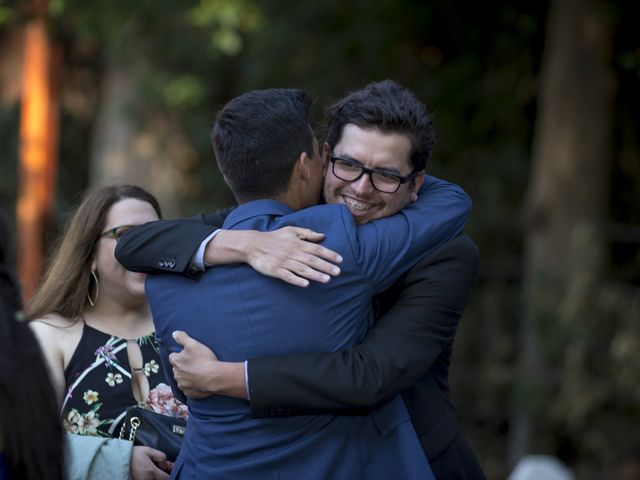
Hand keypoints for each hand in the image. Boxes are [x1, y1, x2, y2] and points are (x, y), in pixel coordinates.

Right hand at [130, 446, 169, 479]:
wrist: (118, 460)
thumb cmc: (134, 454)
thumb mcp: (149, 450)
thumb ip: (161, 456)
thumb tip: (166, 465)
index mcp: (151, 472)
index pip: (166, 478)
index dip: (170, 473)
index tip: (169, 468)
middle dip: (163, 476)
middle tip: (162, 468)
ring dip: (157, 477)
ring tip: (155, 470)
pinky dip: (151, 478)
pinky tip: (150, 473)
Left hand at [169, 331, 246, 398]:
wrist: (215, 377)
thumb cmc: (204, 359)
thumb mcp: (193, 344)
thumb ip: (182, 338)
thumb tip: (174, 333)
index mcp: (176, 361)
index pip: (173, 357)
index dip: (180, 355)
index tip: (188, 355)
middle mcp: (176, 374)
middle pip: (177, 369)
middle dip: (182, 367)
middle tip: (194, 364)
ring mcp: (182, 385)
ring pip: (182, 379)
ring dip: (187, 377)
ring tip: (198, 374)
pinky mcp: (189, 393)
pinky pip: (188, 389)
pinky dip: (192, 386)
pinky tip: (200, 382)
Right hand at [207, 227, 342, 287]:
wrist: (253, 245)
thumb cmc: (274, 237)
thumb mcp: (291, 231)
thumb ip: (307, 233)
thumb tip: (322, 235)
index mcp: (297, 243)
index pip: (316, 249)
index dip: (329, 254)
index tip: (340, 260)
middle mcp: (292, 252)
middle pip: (312, 260)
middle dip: (326, 266)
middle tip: (338, 272)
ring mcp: (284, 262)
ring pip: (302, 269)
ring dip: (315, 274)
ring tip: (327, 280)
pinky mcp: (275, 270)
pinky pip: (288, 276)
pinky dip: (297, 280)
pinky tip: (306, 284)